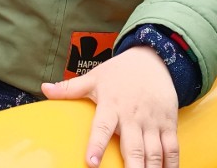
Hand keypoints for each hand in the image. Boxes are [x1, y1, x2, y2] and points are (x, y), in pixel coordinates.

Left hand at [42, 46, 178, 167]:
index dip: (97, 145)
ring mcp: (152, 121)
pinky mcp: (168, 123)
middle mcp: (132, 115)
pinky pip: (172, 148)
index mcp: (111, 105)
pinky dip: (171, 164)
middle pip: (133, 147)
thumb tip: (44, 89)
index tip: (91, 163)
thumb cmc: (119, 72)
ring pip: (154, 152)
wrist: (152, 59)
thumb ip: (69, 88)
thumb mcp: (93, 78)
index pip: (102, 127)